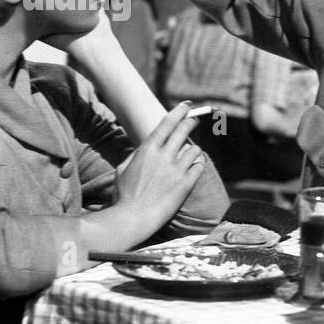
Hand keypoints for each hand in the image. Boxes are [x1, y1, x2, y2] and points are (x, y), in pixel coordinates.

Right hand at [112, 103, 207, 231]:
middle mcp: (164, 156)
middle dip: (191, 122)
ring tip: (190, 153)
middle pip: (184, 130)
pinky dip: (198, 163)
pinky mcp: (187, 183)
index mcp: (148, 149)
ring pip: (195, 149)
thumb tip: (146, 147)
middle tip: (194, 121)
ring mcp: (177, 169)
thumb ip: (137, 155)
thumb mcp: (124, 169)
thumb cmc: (125, 195)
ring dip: (193, 149)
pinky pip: (200, 165)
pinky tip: (194, 166)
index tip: (187, 105)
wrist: (134, 217)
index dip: (179, 111)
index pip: (168, 123)